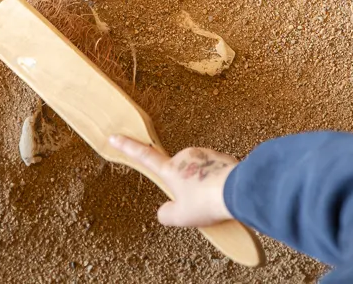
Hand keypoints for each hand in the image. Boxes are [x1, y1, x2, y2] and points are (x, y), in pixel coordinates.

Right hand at [109, 135, 237, 227]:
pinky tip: (225, 194)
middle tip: (198, 204)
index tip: (114, 136)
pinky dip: (217, 182)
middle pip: (179, 172)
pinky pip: (215, 171)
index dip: (127, 148)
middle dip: (186, 186)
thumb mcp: (180, 217)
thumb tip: (164, 211)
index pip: (144, 157)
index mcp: (171, 169)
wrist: (237, 192)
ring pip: (199, 172)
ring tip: (214, 201)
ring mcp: (205, 155)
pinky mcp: (222, 157)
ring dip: (203, 184)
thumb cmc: (206, 203)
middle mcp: (186, 157)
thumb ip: (166, 214)